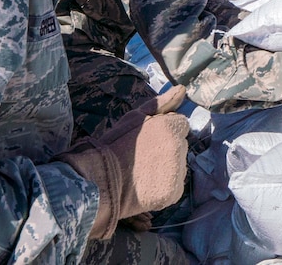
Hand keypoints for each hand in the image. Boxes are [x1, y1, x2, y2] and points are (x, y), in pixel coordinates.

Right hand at [57, 87, 190, 239]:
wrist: (99, 181)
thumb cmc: (114, 145)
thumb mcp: (134, 118)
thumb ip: (161, 103)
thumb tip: (182, 89)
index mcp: (170, 126)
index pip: (181, 124)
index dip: (165, 130)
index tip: (149, 139)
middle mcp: (178, 148)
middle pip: (181, 144)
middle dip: (168, 147)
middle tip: (144, 156)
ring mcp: (177, 172)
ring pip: (180, 166)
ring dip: (168, 167)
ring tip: (144, 171)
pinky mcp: (173, 193)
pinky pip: (175, 186)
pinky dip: (165, 187)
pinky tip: (148, 186)